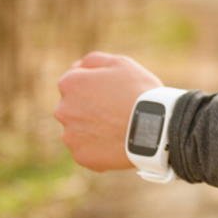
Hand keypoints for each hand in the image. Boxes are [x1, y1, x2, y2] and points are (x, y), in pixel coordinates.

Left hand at [53, 51, 163, 171]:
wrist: (154, 127)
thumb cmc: (139, 91)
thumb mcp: (120, 63)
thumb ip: (93, 61)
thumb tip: (77, 66)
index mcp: (70, 84)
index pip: (73, 82)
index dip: (94, 86)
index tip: (111, 92)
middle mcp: (63, 109)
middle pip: (73, 107)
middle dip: (89, 107)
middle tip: (116, 110)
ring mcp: (70, 135)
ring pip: (78, 130)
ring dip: (93, 128)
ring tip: (119, 128)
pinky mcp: (81, 156)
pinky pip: (87, 150)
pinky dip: (99, 147)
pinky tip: (118, 142)